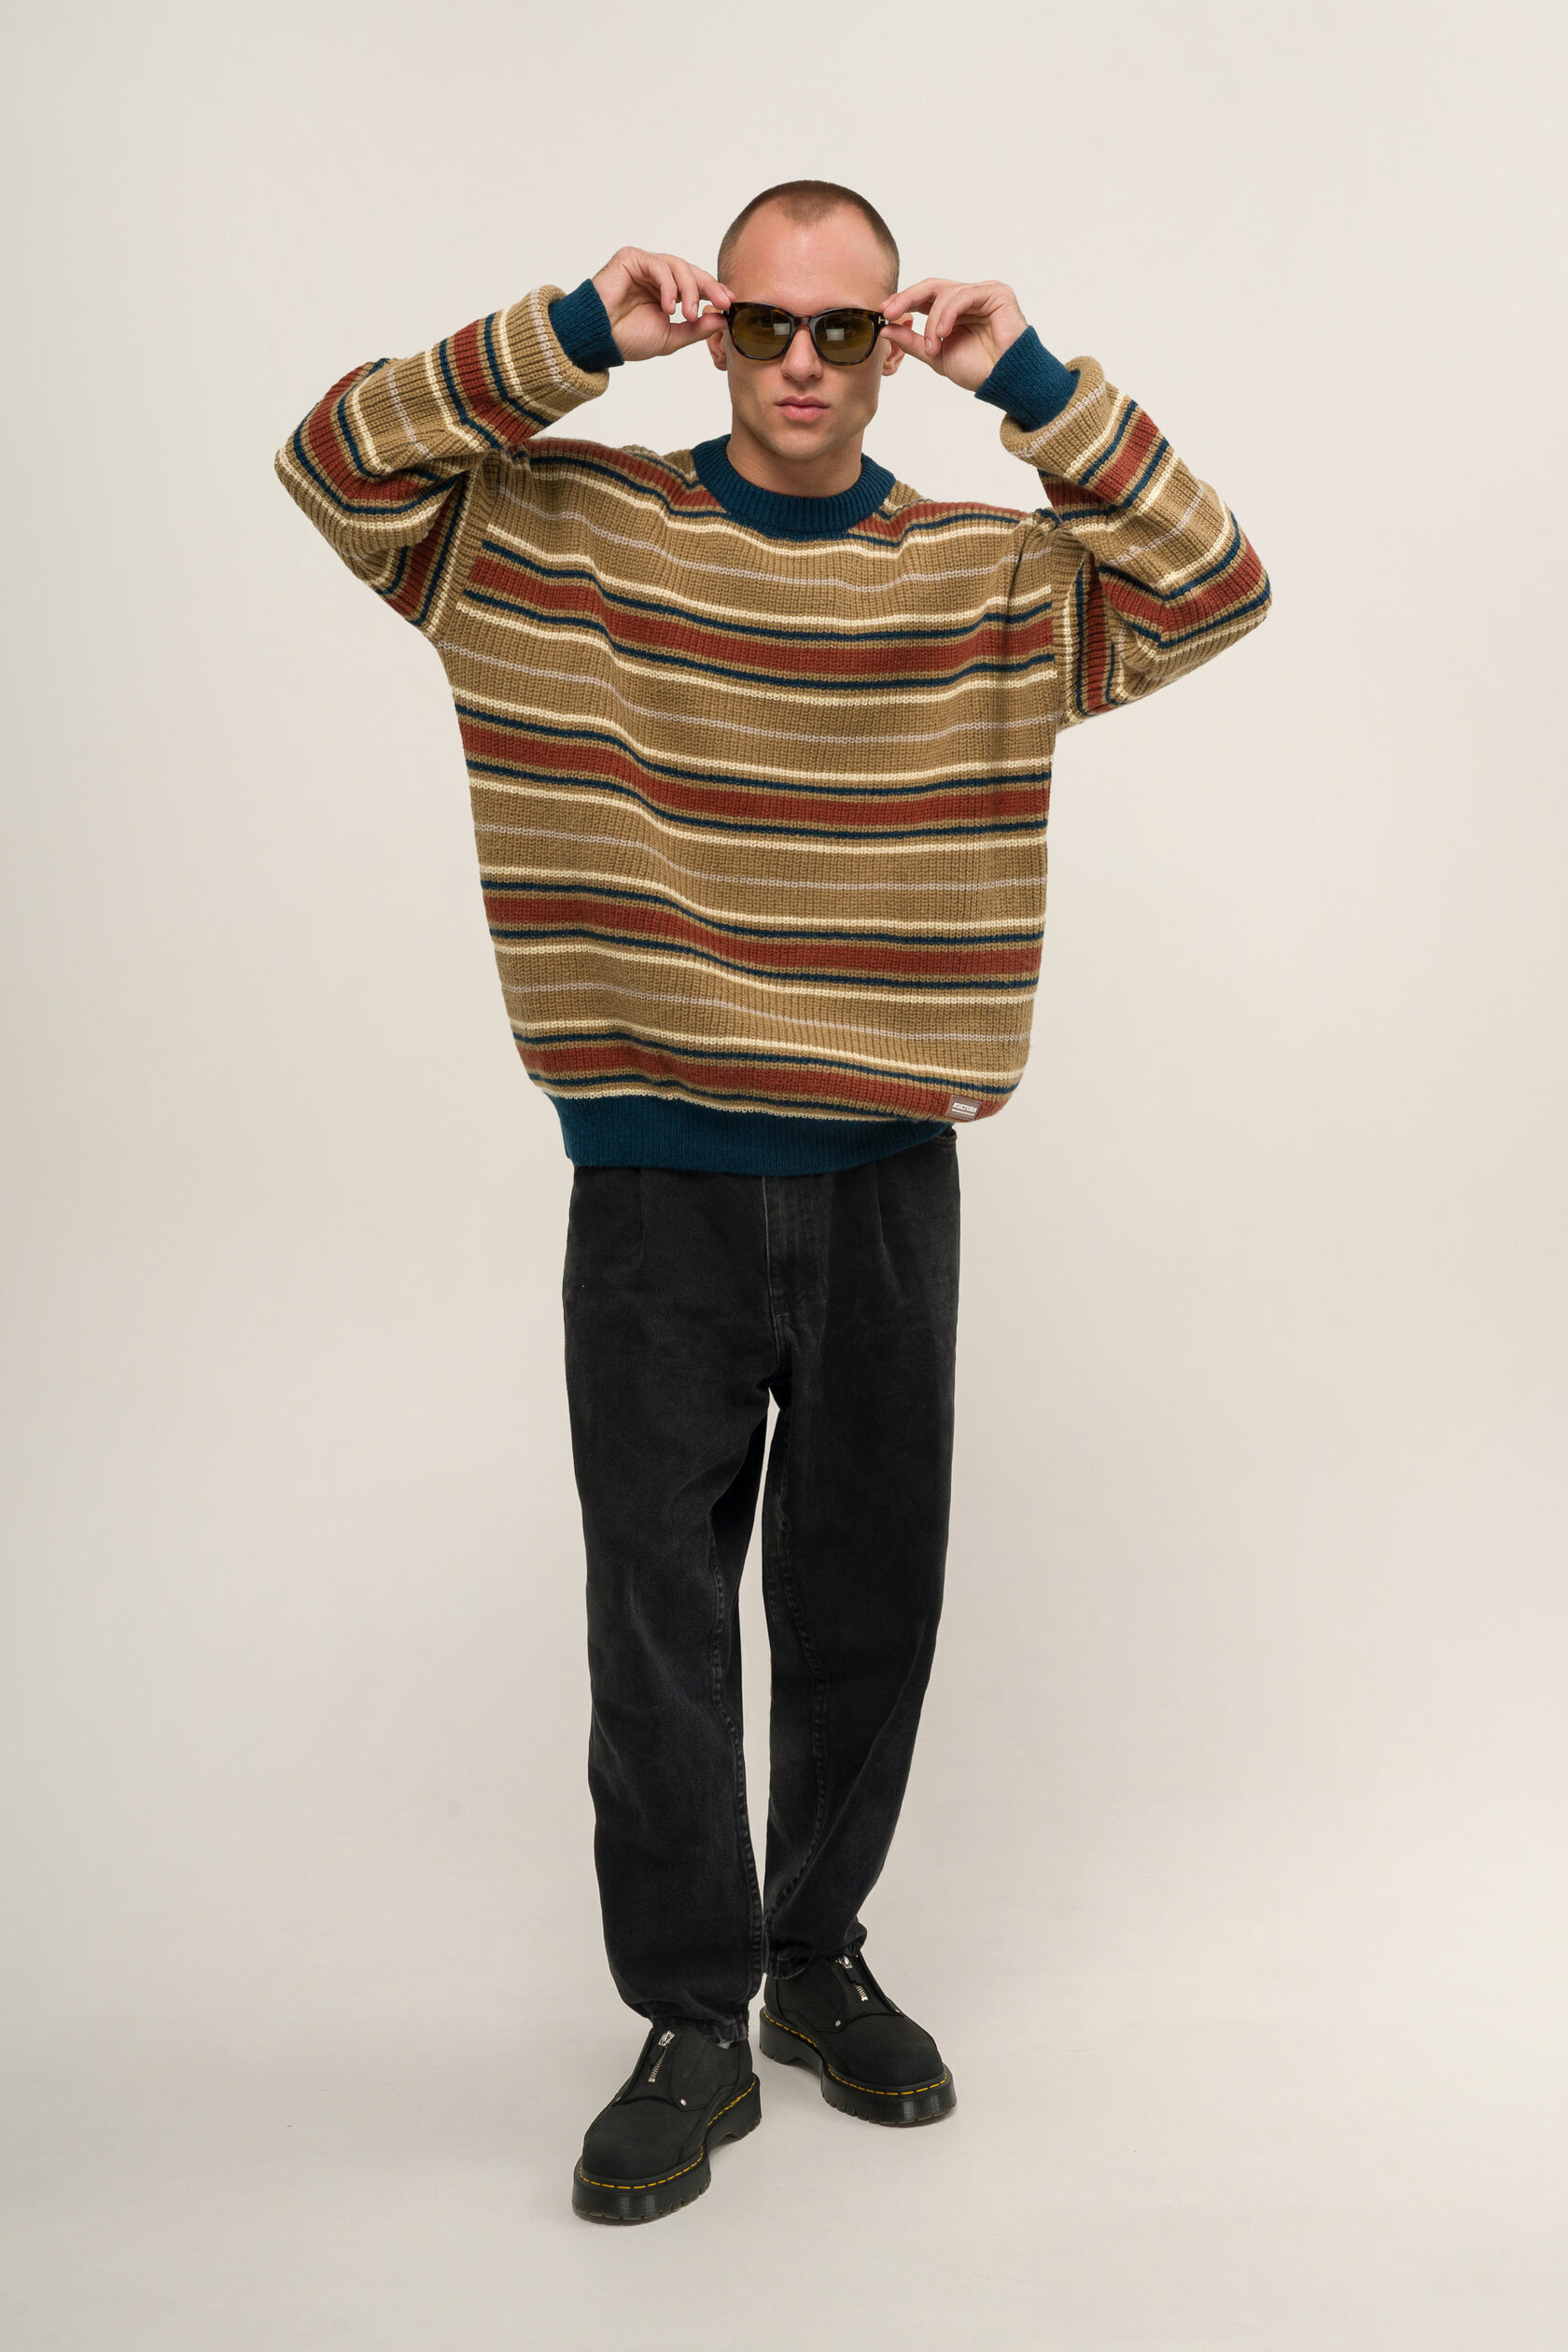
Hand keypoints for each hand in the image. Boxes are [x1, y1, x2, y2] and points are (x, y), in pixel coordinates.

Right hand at [591, 247, 730, 362]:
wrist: (599, 339)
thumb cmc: (628, 339)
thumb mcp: (671, 337)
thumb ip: (697, 328)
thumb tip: (723, 320)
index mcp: (666, 291)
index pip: (696, 284)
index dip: (715, 290)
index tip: (730, 304)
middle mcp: (656, 275)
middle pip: (691, 272)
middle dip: (710, 287)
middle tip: (723, 304)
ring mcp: (643, 265)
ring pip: (677, 266)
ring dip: (689, 290)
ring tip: (687, 314)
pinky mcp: (630, 258)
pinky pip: (658, 265)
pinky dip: (668, 285)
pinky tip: (668, 306)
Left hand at [881, 279, 1027, 392]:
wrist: (1005, 381)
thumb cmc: (978, 370)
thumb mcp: (936, 356)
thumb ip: (913, 342)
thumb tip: (886, 330)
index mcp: (953, 311)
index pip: (924, 297)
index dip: (903, 301)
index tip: (883, 312)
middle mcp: (967, 298)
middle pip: (931, 287)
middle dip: (906, 298)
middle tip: (889, 313)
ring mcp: (982, 292)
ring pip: (945, 294)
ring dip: (932, 321)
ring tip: (933, 346)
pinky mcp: (996, 293)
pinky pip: (964, 295)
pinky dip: (948, 314)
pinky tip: (943, 333)